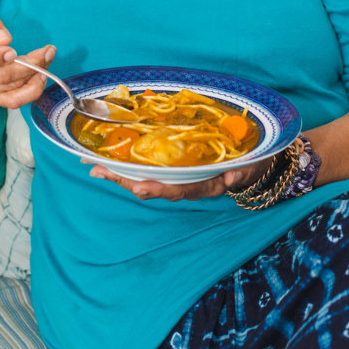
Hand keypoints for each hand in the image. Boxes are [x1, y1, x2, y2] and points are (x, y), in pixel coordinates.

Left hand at [86, 154, 275, 202]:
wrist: (254, 162)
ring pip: (145, 174)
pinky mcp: (175, 162)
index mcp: (203, 185)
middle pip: (152, 183)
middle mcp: (186, 181)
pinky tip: (109, 158)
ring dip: (120, 172)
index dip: (157, 189)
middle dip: (124, 179)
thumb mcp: (251, 167)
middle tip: (97, 172)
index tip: (138, 188)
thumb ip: (242, 173)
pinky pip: (149, 163)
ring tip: (94, 166)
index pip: (178, 189)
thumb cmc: (251, 163)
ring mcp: (179, 173)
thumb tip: (232, 180)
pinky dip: (129, 161)